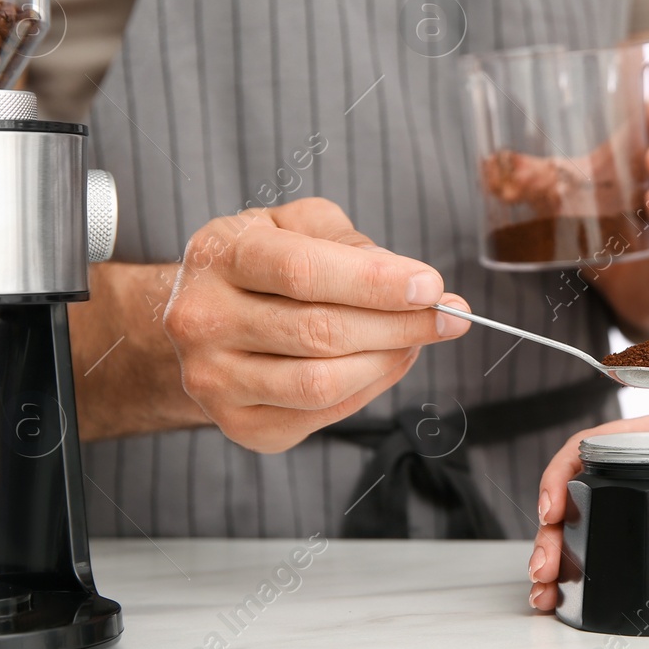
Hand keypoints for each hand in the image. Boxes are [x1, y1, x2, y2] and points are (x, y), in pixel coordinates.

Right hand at [161, 197, 469, 451]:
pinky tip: (387, 362)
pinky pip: (322, 415)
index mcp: (219, 256)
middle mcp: (204, 320)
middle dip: (400, 325)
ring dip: (389, 360)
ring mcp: (214, 380)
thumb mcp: (292, 224)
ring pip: (323, 383)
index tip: (431, 286)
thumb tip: (408, 280)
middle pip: (321, 332)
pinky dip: (370, 388)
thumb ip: (347, 241)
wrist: (199, 317)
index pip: (304, 272)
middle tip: (450, 316)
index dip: (375, 282)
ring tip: (418, 339)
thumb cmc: (259, 263)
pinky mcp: (238, 424)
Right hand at [526, 412, 648, 611]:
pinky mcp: (643, 525)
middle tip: (544, 569)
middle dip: (553, 529)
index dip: (564, 471)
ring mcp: (639, 493)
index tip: (553, 508)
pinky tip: (562, 598)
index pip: (597, 441)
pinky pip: (598, 541)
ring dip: (556, 553)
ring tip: (544, 594)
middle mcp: (644, 460)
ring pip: (581, 518)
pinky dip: (576, 569)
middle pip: (578, 487)